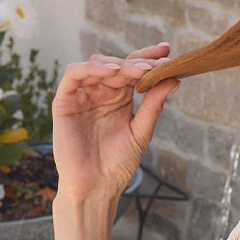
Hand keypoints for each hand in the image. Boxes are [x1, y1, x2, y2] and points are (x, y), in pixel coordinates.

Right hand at [51, 42, 179, 201]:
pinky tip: (111, 72)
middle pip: (118, 65)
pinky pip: (74, 74)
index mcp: (120, 98)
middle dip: (137, 62)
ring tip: (137, 70)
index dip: (148, 57)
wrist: (96, 188)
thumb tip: (174, 79)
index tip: (167, 51)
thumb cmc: (117, 165)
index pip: (133, 70)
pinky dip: (91, 68)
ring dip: (118, 64)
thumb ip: (154, 106)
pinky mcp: (64, 101)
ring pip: (97, 65)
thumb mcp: (140, 133)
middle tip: (155, 64)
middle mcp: (101, 93)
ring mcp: (82, 95)